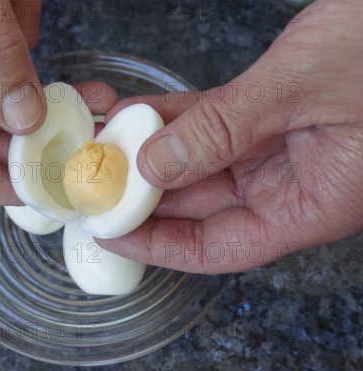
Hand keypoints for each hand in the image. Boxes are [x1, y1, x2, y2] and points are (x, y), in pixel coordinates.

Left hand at [98, 0, 362, 272]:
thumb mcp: (302, 90)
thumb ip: (225, 129)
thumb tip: (157, 164)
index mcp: (310, 204)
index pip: (220, 247)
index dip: (160, 246)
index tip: (110, 232)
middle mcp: (289, 184)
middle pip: (198, 206)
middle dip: (143, 196)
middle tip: (92, 184)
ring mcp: (276, 148)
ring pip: (197, 162)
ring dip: (149, 154)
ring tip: (102, 147)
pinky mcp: (266, 113)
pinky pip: (207, 123)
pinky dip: (171, 119)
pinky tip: (133, 113)